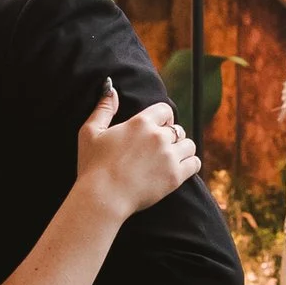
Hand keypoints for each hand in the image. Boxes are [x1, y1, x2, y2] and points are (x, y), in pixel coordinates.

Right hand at [75, 81, 200, 220]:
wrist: (103, 196)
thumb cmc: (93, 165)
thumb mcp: (90, 132)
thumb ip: (103, 108)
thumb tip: (111, 88)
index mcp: (140, 122)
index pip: (165, 110)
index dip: (164, 118)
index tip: (158, 128)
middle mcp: (158, 136)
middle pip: (177, 129)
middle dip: (171, 137)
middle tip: (159, 150)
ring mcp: (168, 156)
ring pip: (189, 145)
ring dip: (182, 150)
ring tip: (170, 159)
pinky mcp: (175, 176)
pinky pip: (195, 163)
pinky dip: (190, 164)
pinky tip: (180, 169)